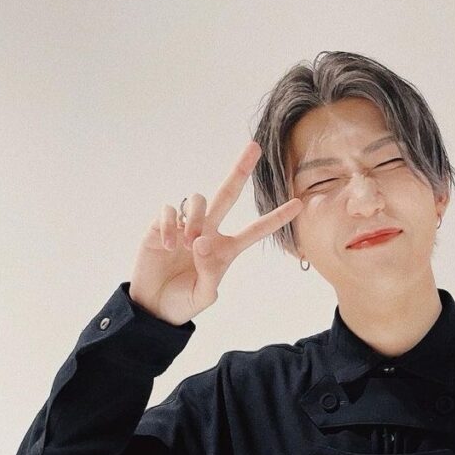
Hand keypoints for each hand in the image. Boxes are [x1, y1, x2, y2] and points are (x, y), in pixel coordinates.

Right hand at [129, 141, 303, 325]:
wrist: (154, 307)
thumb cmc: (183, 302)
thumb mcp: (203, 295)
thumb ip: (210, 272)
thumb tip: (203, 242)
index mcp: (225, 249)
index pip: (255, 230)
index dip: (276, 218)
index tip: (300, 205)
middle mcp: (208, 232)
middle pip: (227, 193)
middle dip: (240, 170)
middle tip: (255, 147)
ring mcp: (185, 226)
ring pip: (198, 201)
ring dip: (196, 219)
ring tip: (189, 246)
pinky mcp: (161, 226)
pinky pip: (169, 211)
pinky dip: (168, 226)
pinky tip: (167, 246)